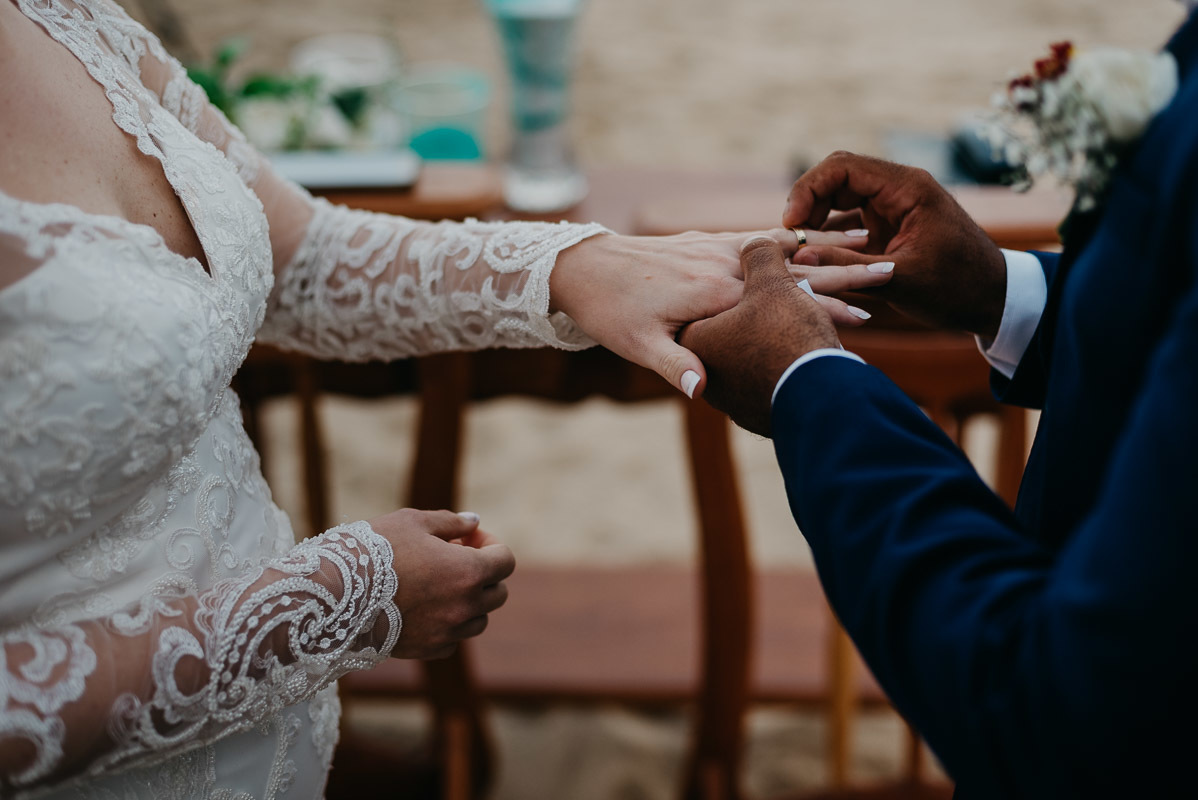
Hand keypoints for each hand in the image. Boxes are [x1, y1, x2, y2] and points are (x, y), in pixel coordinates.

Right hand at [369, 509, 513, 659]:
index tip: (468, 538)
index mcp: (469, 572)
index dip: (492, 545)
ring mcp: (447, 632)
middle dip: (484, 573)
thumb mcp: (413, 523)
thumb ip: (450, 522)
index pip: (506, 561)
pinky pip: (453, 640)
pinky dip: (448, 624)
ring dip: (469, 601)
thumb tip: (473, 522)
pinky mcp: (427, 650)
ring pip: (478, 619)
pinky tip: (424, 607)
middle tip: (454, 558)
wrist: (333, 594)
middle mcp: (465, 606)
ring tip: (438, 584)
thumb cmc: (374, 549)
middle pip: (498, 593)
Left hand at [550, 227, 885, 397]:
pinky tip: (817, 233)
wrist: (584, 267)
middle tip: (895, 270)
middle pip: (800, 266)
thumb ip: (677, 367)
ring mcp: (719, 248)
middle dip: (849, 271)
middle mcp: (726, 264)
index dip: (831, 309)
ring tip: (873, 240)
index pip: (787, 299)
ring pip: (788, 244)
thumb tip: (703, 392)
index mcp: (719, 292)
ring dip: (831, 244)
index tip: (872, 318)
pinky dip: (796, 233)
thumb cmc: (612, 313)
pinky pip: (762, 233)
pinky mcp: (710, 241)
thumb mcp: (639, 346)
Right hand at [783, 152, 1007, 338]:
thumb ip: (847, 267)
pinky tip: (816, 258)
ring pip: (839, 198)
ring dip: (816, 220)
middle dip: (807, 204)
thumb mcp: (899, 280)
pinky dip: (829, 236)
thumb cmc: (957, 288)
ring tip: (799, 250)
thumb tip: (797, 257)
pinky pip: (849, 220)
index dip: (809, 189)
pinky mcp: (889, 225)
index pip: (843, 167)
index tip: (791, 223)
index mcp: (907, 188)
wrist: (993, 300)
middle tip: (790, 238)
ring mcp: (893, 206)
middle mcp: (898, 189)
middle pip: (837, 178)